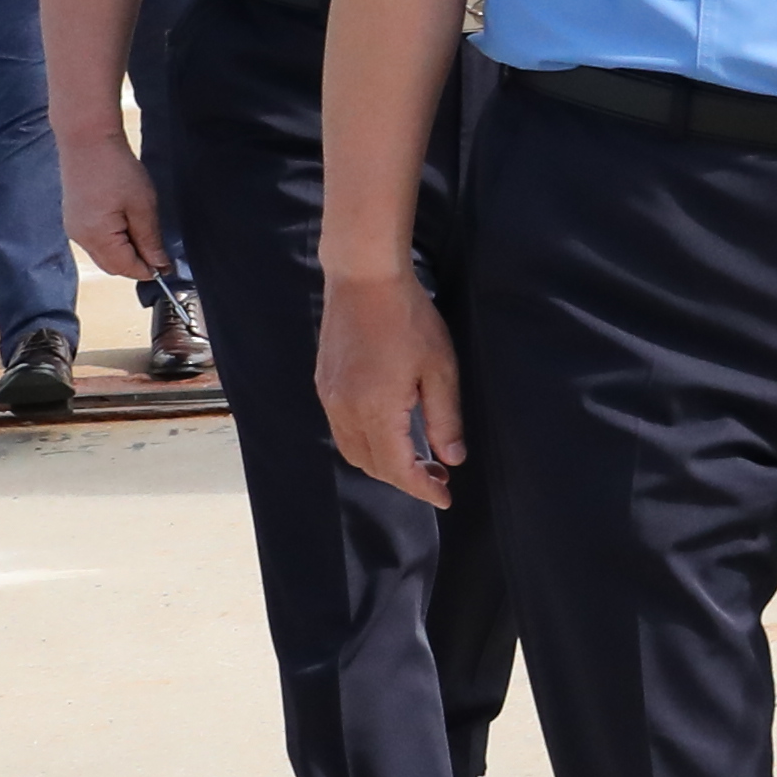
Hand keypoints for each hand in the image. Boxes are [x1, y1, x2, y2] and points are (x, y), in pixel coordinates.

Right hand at [65, 119, 168, 286]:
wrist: (87, 140)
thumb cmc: (117, 169)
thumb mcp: (143, 206)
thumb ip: (150, 239)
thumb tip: (159, 265)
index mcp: (97, 237)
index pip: (125, 268)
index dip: (148, 271)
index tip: (168, 267)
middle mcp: (80, 238)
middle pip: (112, 266)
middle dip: (136, 264)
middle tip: (160, 251)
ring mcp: (74, 229)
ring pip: (104, 254)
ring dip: (125, 252)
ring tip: (144, 233)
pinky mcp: (74, 218)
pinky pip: (96, 241)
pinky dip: (113, 241)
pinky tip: (127, 224)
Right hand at [320, 274, 463, 506]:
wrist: (364, 278)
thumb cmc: (409, 319)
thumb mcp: (440, 369)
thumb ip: (445, 418)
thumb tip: (451, 458)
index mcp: (375, 410)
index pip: (397, 469)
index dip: (422, 489)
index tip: (446, 498)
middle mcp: (344, 410)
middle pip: (372, 465)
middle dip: (405, 479)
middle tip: (439, 477)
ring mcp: (329, 397)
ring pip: (353, 450)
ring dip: (384, 463)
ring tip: (419, 459)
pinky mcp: (325, 384)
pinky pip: (342, 429)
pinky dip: (367, 443)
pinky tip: (392, 432)